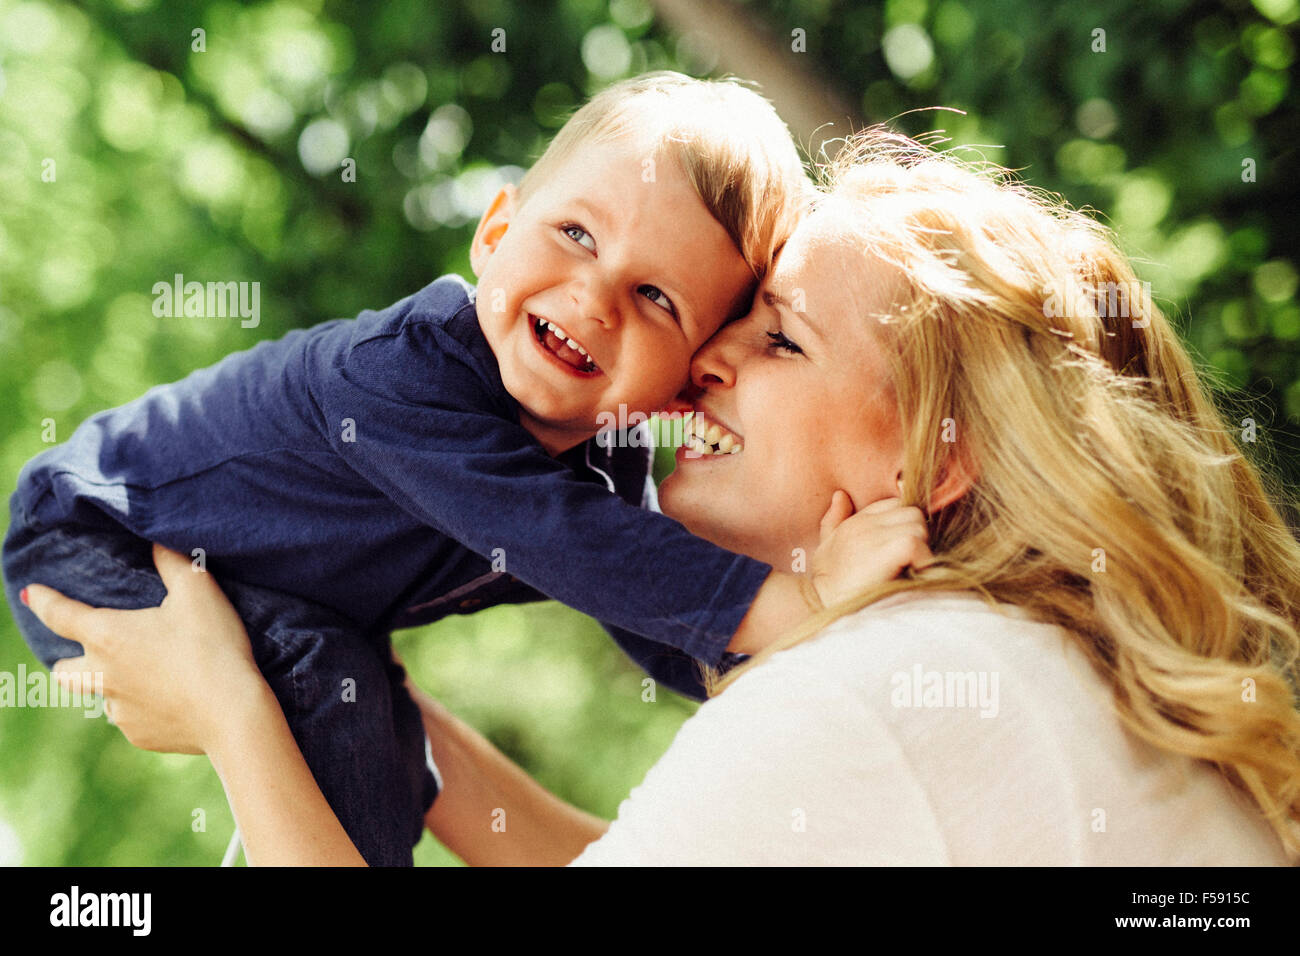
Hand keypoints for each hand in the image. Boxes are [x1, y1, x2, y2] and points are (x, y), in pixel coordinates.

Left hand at [23, 543, 265, 754]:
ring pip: (102, 697)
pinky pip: (132, 719)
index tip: (30, 594)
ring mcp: (119, 710)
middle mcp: (103, 676)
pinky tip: (172, 701)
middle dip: (68, 660)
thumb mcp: (199, 591)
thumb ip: (173, 562)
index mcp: (108, 636)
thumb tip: (157, 540)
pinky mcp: (139, 735)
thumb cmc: (213, 646)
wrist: (233, 713)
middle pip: (64, 672)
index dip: (43, 601)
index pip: (61, 615)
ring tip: (147, 677)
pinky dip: (144, 709)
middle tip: (90, 650)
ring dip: (114, 685)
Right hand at [809, 492, 933, 607]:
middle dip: (918, 535)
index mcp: (855, 521)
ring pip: (918, 526)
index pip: (894, 504)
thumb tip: (840, 495)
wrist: (820, 607)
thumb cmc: (827, 584)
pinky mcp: (890, 550)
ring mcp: (875, 534)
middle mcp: (865, 523)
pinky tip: (912, 576)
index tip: (901, 550)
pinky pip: (916, 543)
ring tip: (909, 569)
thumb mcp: (824, 547)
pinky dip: (922, 560)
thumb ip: (833, 520)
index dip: (903, 525)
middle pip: (912, 512)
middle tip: (909, 562)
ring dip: (922, 549)